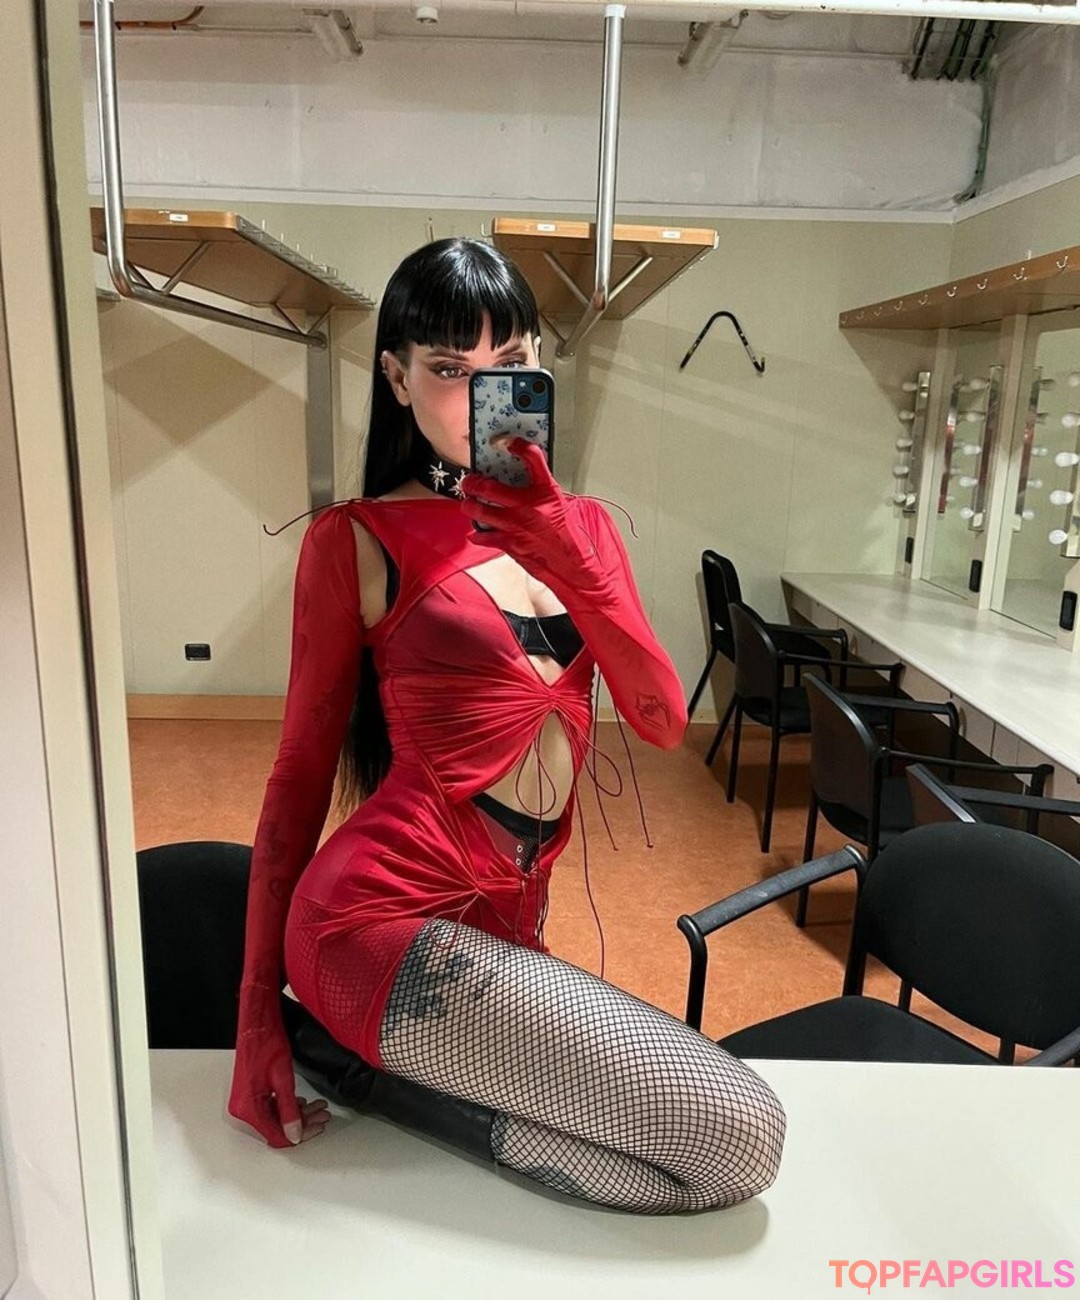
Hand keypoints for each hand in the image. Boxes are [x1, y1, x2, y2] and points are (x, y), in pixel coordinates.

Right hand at [228, 983, 331, 1147]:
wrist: (257, 1023)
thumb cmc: (266, 1044)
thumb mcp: (283, 1079)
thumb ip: (290, 1110)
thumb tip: (296, 1134)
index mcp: (248, 1108)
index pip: (276, 1135)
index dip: (300, 1134)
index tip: (317, 1128)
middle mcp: (243, 1108)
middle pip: (277, 1128)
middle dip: (303, 1123)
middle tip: (322, 1116)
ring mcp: (246, 1101)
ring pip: (275, 1118)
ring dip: (298, 1114)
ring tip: (318, 1107)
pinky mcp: (251, 1093)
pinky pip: (270, 1108)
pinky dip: (288, 1106)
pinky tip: (303, 1102)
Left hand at [461, 439, 586, 589]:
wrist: (573, 566)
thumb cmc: (570, 538)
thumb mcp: (561, 506)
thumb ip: (541, 493)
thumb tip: (521, 485)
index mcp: (546, 493)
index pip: (532, 458)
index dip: (518, 445)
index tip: (508, 442)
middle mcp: (528, 506)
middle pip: (488, 486)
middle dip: (473, 482)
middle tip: (470, 481)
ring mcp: (515, 526)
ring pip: (478, 510)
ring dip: (469, 505)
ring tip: (469, 503)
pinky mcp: (509, 544)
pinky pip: (483, 536)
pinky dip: (477, 533)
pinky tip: (477, 531)